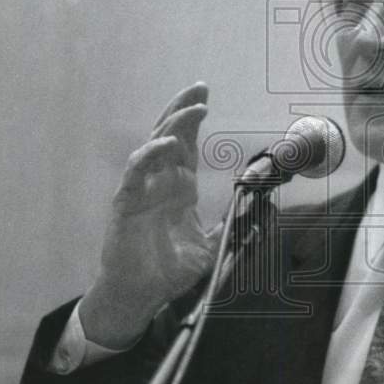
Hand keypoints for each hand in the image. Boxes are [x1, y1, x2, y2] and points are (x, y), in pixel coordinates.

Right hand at [79, 82, 220, 348]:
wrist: (141, 296)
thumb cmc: (168, 271)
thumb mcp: (208, 247)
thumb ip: (228, 228)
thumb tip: (256, 216)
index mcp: (179, 188)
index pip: (186, 144)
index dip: (193, 120)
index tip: (205, 96)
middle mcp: (160, 182)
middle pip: (170, 134)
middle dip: (183, 109)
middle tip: (199, 88)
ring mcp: (142, 190)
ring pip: (154, 145)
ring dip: (173, 124)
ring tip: (193, 108)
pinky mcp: (127, 203)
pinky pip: (136, 172)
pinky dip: (149, 155)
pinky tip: (164, 144)